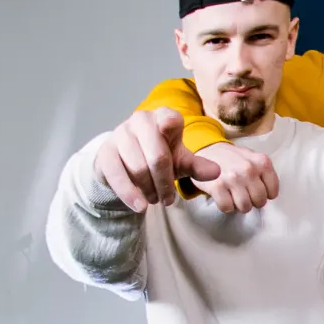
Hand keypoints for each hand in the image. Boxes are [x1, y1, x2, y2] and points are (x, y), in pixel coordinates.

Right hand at [92, 107, 218, 210]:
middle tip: (169, 200)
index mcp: (162, 116)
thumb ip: (197, 166)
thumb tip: (217, 172)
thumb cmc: (159, 157)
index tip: (173, 144)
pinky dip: (130, 194)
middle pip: (157, 156)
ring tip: (155, 200)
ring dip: (150, 190)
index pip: (170, 120)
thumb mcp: (180, 161)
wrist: (124, 162)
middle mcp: (140, 120)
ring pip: (138, 168)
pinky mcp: (105, 152)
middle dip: (165, 183)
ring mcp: (120, 134)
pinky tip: (140, 207)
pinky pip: (118, 175)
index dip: (171, 130)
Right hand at [194, 140, 279, 216]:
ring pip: (245, 207)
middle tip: (245, 195)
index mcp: (262, 162)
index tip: (257, 191)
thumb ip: (264, 173)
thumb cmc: (233, 157)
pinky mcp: (217, 186)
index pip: (273, 192)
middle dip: (253, 201)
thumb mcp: (253, 158)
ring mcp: (233, 178)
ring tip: (235, 196)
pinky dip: (226, 206)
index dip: (265, 195)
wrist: (207, 149)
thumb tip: (269, 195)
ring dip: (239, 206)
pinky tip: (224, 198)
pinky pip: (227, 208)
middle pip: (260, 201)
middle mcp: (249, 169)